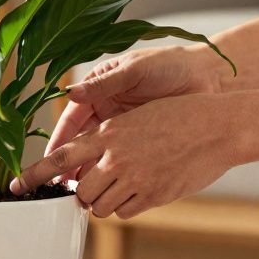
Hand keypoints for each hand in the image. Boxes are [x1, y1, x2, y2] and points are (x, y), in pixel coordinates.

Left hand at [12, 94, 243, 218]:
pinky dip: (127, 207)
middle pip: (80, 191)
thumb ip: (109, 140)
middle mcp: (116, 157)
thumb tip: (87, 163)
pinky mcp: (154, 196)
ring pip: (101, 206)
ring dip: (105, 201)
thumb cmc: (180, 117)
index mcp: (108, 133)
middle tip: (96, 185)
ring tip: (124, 183)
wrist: (220, 126)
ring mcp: (135, 179)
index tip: (16, 187)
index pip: (60, 158)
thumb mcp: (137, 118)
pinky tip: (142, 190)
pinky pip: (125, 213)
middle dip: (83, 193)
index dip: (35, 175)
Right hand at [46, 45, 229, 179]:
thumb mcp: (135, 71)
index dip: (59, 141)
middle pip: (80, 144)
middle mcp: (108, 113)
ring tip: (79, 193)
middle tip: (60, 185)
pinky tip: (107, 191)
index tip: (49, 160)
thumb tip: (71, 93)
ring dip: (89, 175)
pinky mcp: (143, 145)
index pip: (72, 120)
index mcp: (100, 92)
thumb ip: (104, 84)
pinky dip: (113, 179)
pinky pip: (122, 165)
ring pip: (99, 158)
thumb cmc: (170, 65)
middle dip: (70, 166)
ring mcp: (126, 132)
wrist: (209, 77)